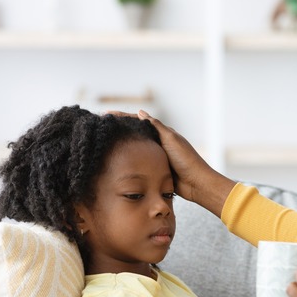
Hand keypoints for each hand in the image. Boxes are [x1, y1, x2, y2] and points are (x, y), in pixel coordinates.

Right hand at [105, 109, 235, 216]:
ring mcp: (156, 157)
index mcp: (163, 134)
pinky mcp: (154, 169)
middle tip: (101, 127)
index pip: (140, 121)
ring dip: (122, 145)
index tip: (107, 114)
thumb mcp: (171, 139)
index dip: (124, 117)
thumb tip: (141, 112)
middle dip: (120, 130)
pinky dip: (128, 160)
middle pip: (136, 134)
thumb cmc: (186, 160)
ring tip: (104, 141)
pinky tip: (116, 160)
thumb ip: (156, 126)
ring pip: (136, 148)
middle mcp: (159, 143)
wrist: (196, 184)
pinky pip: (138, 162)